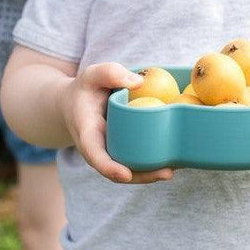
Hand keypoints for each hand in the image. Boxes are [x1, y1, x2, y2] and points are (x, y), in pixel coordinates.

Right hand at [63, 63, 173, 184]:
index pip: (94, 153)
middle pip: (117, 169)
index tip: (126, 175)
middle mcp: (98, 149)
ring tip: (172, 170)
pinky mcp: (121, 152)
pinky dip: (152, 165)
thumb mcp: (92, 75)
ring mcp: (110, 153)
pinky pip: (135, 162)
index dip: (109, 167)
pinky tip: (173, 161)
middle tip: (166, 173)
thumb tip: (139, 83)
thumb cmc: (86, 89)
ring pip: (129, 170)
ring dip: (150, 175)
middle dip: (141, 176)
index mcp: (87, 132)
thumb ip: (110, 73)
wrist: (75, 105)